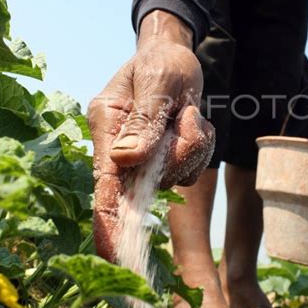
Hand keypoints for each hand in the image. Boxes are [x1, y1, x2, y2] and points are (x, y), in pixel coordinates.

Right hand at [88, 11, 214, 260]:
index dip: (108, 219)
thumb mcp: (158, 82)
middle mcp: (121, 147)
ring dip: (193, 146)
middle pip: (151, 181)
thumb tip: (125, 160)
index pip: (104, 181)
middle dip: (178, 154)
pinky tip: (193, 119)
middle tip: (187, 114)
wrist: (175, 54)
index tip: (112, 253)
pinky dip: (202, 146)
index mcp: (107, 125)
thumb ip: (143, 121)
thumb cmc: (162, 61)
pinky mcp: (166, 161)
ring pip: (178, 175)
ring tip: (188, 110)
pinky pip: (193, 170)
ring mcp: (145, 157)